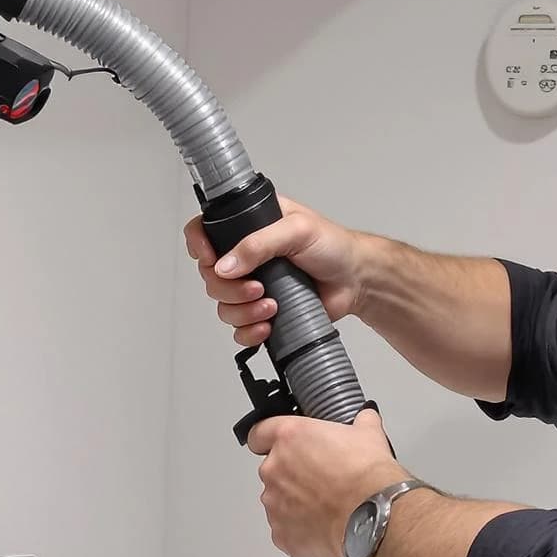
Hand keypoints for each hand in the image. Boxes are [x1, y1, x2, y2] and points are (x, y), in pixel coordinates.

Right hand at [182, 197, 369, 347]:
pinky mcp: (262, 310)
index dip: (199, 245)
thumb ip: (258, 243)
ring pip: (222, 304)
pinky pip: (239, 327)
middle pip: (210, 275)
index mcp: (248, 225)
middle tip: (258, 287)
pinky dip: (249, 330)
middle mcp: (246, 254)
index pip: (205, 230)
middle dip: (230, 288)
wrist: (356, 280)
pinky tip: (267, 325)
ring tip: (271, 306)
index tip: (211, 258)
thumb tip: (226, 265)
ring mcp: (252, 283)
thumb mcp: (297, 231)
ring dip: (242, 310)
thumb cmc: (333, 247)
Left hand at [247, 409, 404, 556]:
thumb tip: (365, 419)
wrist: (374, 516)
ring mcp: (274, 503)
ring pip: (278, 500)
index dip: (268, 439)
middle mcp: (274, 469)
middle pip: (273, 469)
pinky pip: (285, 529)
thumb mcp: (369, 434)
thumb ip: (360, 422)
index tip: (278, 445)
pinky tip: (323, 525)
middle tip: (321, 480)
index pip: (259, 434)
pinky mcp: (281, 533)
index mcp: (288, 438)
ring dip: (295, 502)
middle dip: (292, 475)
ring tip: (325, 506)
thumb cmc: (367, 476)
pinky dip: (299, 529)